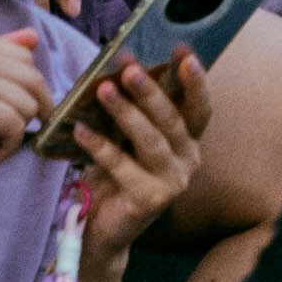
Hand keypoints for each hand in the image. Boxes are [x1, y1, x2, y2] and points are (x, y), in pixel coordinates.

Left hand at [57, 45, 210, 281]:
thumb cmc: (116, 174)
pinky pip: (123, 166)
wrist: (102, 229)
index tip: (184, 52)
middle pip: (172, 120)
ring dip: (126, 113)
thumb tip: (117, 68)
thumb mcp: (128, 138)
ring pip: (151, 141)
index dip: (195, 81)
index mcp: (187, 142)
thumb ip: (133, 111)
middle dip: (150, 91)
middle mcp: (188, 161)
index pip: (200, 108)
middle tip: (129, 68)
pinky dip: (100, 146)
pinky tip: (81, 130)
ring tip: (103, 90)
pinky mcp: (150, 200)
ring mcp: (172, 183)